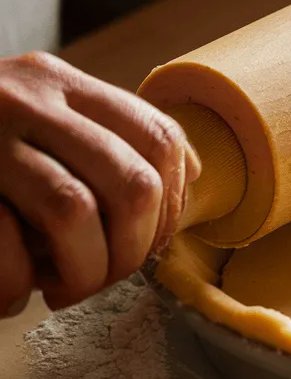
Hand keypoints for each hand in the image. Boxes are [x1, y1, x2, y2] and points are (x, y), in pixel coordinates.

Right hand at [0, 53, 199, 314]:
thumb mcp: (36, 120)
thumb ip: (101, 140)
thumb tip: (185, 182)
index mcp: (60, 82)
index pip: (159, 136)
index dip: (171, 203)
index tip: (150, 242)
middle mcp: (25, 98)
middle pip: (130, 182)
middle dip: (134, 250)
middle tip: (109, 277)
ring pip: (73, 212)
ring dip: (85, 270)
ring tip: (67, 290)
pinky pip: (0, 244)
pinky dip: (14, 284)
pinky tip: (10, 296)